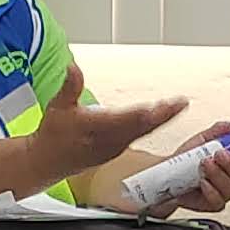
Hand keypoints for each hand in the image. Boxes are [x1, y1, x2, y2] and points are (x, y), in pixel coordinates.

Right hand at [40, 90, 187, 186]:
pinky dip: (150, 126)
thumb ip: (69, 86)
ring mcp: (115, 148)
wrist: (47, 162)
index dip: (151, 112)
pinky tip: (158, 117)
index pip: (131, 119)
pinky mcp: (116, 151)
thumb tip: (73, 67)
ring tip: (175, 107)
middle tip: (181, 103)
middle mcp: (110, 140)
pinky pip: (138, 137)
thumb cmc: (53, 134)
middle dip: (164, 115)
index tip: (168, 103)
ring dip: (160, 120)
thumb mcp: (57, 106)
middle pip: (144, 126)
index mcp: (99, 128)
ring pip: (143, 132)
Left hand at [156, 119, 229, 215]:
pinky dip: (210, 190)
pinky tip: (202, 181)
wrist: (169, 177)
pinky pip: (218, 200)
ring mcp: (225, 193)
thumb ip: (215, 133)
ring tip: (205, 163)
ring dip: (218, 174)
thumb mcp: (201, 141)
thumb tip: (227, 126)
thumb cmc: (187, 162)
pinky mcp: (213, 204)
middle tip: (220, 154)